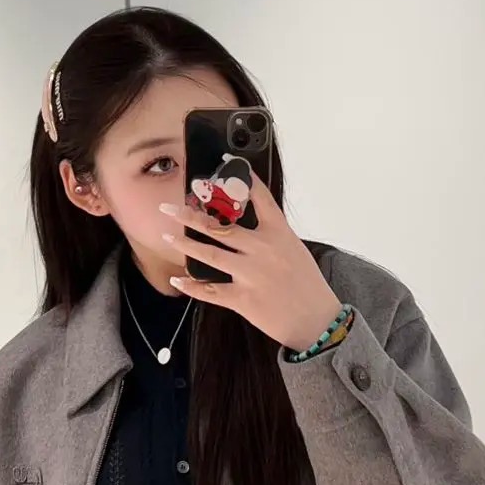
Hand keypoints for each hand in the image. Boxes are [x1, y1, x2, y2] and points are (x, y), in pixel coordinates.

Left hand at [159, 180, 345, 352]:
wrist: (317, 321)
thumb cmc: (308, 286)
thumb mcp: (295, 250)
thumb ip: (271, 236)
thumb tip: (243, 227)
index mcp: (278, 233)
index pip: (259, 198)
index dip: (242, 178)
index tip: (225, 164)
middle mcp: (262, 249)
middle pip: (219, 227)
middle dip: (190, 216)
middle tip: (169, 209)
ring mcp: (250, 273)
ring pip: (208, 254)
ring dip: (184, 244)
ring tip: (167, 236)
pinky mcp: (242, 298)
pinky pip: (210, 290)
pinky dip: (191, 285)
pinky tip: (177, 279)